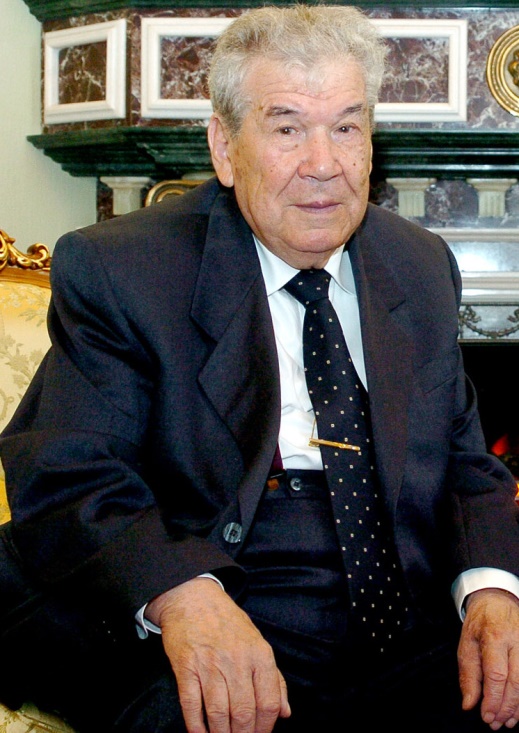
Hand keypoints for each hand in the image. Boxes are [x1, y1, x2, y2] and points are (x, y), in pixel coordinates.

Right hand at [146, 577, 290, 732]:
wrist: (193, 597)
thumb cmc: (228, 623)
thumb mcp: (258, 643)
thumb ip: (274, 679)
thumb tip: (285, 713)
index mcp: (259, 654)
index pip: (268, 703)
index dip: (265, 729)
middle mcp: (236, 660)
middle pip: (244, 713)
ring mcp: (209, 664)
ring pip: (218, 714)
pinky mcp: (185, 666)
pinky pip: (191, 704)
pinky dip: (196, 726)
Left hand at [458, 588, 518, 729]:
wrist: (497, 600)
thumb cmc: (480, 624)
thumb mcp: (466, 644)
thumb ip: (468, 675)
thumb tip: (469, 704)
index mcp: (494, 636)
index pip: (496, 674)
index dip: (492, 700)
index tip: (486, 717)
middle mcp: (516, 639)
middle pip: (516, 681)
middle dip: (506, 707)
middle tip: (497, 723)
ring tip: (509, 721)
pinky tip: (518, 708)